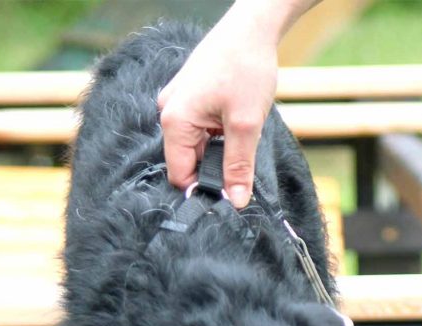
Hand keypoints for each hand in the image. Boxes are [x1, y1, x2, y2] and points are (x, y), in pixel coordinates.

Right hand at [158, 10, 278, 208]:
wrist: (253, 27)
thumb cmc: (246, 68)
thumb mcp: (247, 124)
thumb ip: (239, 166)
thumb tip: (236, 202)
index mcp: (174, 120)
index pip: (180, 174)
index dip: (204, 188)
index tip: (230, 194)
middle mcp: (169, 112)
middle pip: (188, 160)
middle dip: (214, 167)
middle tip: (242, 162)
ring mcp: (178, 103)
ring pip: (197, 145)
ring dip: (220, 149)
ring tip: (241, 133)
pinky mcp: (190, 97)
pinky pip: (200, 129)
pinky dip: (219, 134)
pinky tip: (236, 122)